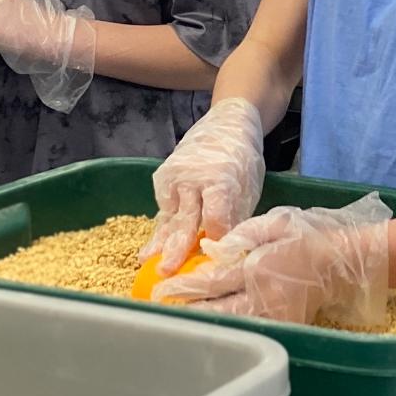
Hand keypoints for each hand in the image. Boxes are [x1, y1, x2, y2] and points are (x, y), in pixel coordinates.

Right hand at [140, 99, 266, 273]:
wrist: (227, 124)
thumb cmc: (243, 161)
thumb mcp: (248, 190)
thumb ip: (234, 219)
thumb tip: (224, 250)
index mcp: (220, 180)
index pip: (215, 219)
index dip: (215, 241)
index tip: (213, 258)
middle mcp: (193, 178)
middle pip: (185, 220)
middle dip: (175, 248)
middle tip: (166, 271)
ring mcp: (174, 176)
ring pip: (168, 216)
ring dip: (159, 241)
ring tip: (147, 261)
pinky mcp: (162, 177)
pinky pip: (163, 208)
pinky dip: (161, 227)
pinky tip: (151, 248)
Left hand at [153, 193, 391, 326]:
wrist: (345, 262)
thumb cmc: (306, 236)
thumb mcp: (274, 223)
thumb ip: (242, 235)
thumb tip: (211, 249)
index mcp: (261, 267)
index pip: (214, 281)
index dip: (185, 287)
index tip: (161, 289)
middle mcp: (266, 295)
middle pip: (218, 310)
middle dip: (188, 313)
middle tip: (160, 313)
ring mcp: (276, 315)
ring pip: (232, 324)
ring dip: (204, 324)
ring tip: (177, 322)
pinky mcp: (284, 325)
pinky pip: (251, 329)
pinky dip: (228, 329)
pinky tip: (209, 328)